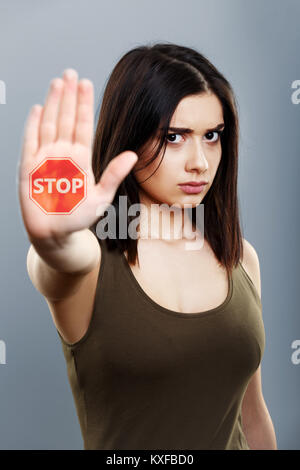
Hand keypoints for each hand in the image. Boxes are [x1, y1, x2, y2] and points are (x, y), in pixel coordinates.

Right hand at [17, 68, 137, 242]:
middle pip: (66, 118)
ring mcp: (45, 158)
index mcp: (81, 158)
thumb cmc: (79, 218)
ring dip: (53, 103)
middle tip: (70, 72)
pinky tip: (38, 108)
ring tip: (57, 83)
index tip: (86, 82)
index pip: (83, 124)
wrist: (56, 234)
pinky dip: (33, 125)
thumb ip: (114, 174)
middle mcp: (63, 154)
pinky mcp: (29, 167)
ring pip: (49, 124)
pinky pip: (30, 141)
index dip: (84, 104)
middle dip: (68, 96)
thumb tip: (133, 154)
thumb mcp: (101, 196)